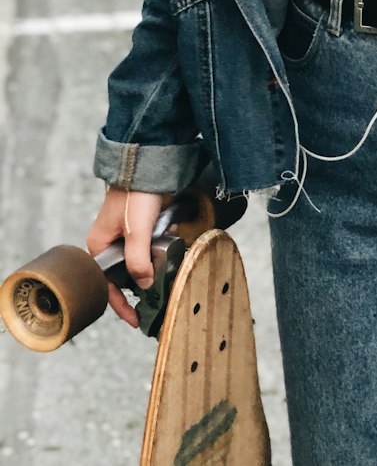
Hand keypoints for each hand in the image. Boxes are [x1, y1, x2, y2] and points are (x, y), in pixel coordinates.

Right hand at [86, 187, 164, 327]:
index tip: (137, 321)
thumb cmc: (136, 195)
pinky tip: (170, 238)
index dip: (122, 305)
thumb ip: (139, 260)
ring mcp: (123, 233)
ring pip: (138, 259)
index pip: (107, 286)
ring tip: (169, 265)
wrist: (148, 162)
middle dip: (142, 284)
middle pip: (124, 274)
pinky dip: (159, 246)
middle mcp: (108, 242)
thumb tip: (143, 285)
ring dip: (153, 262)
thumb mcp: (137, 231)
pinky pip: (147, 244)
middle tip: (159, 297)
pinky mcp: (138, 224)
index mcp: (99, 246)